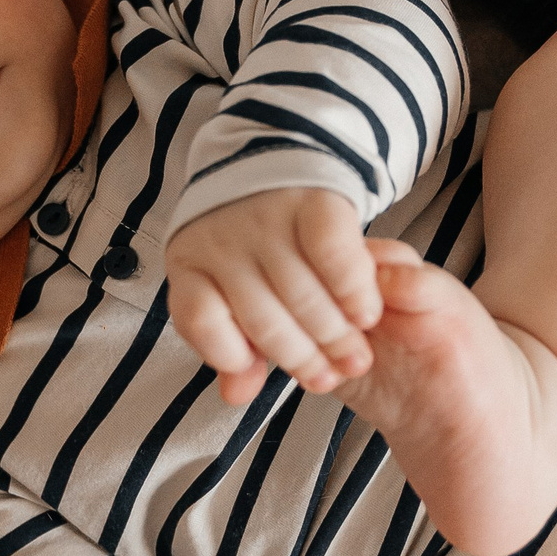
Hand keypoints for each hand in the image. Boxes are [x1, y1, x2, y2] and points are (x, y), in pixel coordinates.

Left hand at [166, 188, 378, 403]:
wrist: (272, 158)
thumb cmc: (248, 247)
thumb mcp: (226, 291)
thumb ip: (231, 348)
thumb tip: (238, 397)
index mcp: (189, 262)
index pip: (201, 319)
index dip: (233, 356)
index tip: (269, 375)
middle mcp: (223, 238)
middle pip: (263, 318)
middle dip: (304, 358)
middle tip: (334, 376)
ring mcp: (268, 218)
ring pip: (303, 295)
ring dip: (335, 335)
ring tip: (356, 358)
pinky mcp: (314, 201)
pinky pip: (336, 255)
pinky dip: (354, 290)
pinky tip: (367, 313)